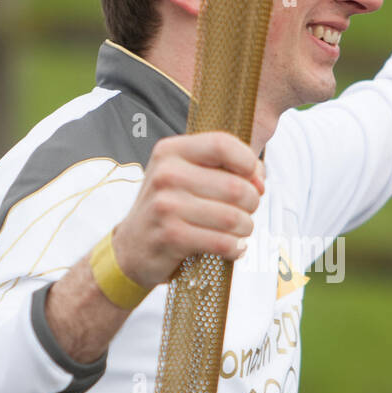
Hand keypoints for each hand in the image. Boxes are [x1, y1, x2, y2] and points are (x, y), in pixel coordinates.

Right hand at [113, 131, 265, 290]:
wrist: (132, 248)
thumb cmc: (168, 209)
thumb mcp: (185, 177)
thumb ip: (223, 169)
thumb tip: (259, 179)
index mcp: (171, 151)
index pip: (223, 144)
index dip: (249, 163)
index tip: (253, 180)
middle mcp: (166, 174)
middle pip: (235, 185)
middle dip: (252, 204)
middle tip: (245, 213)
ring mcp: (166, 205)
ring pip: (232, 217)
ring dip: (245, 229)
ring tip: (238, 232)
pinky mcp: (171, 236)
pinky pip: (222, 242)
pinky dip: (235, 248)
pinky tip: (232, 248)